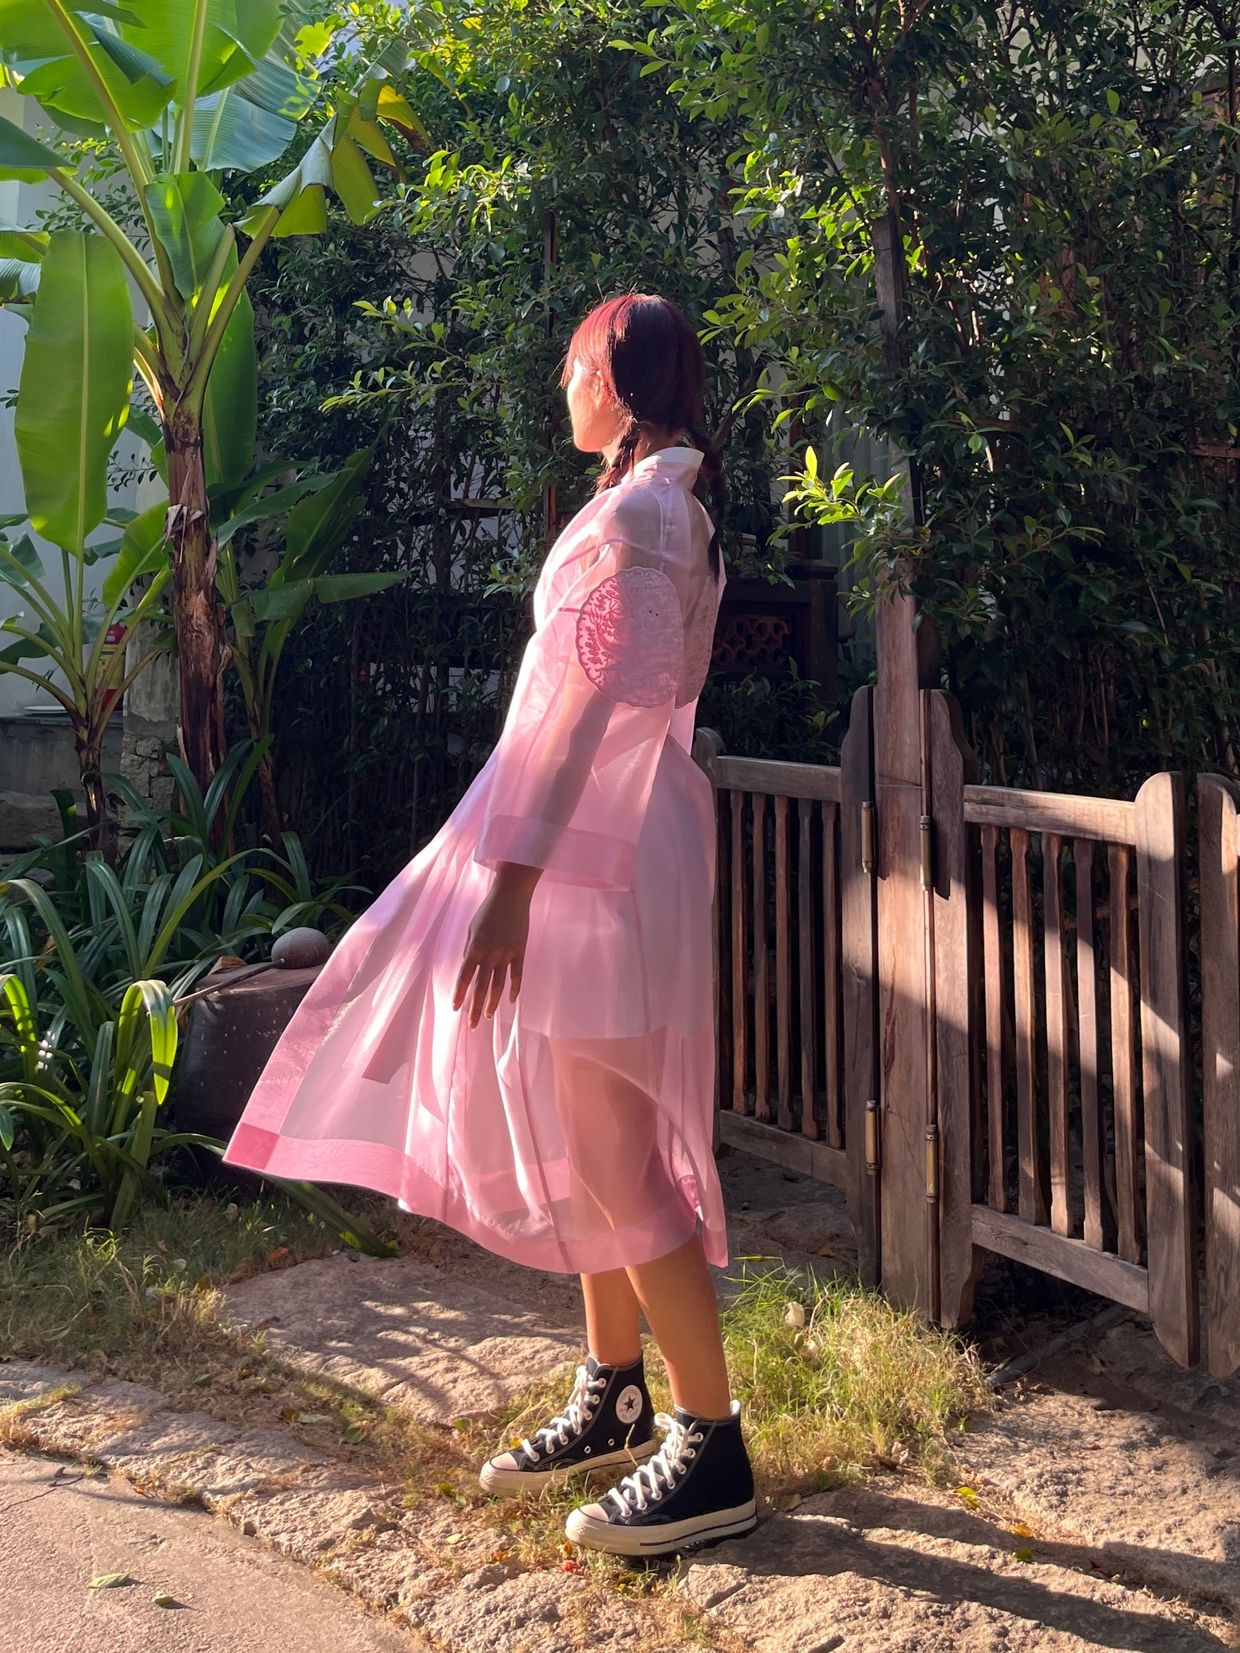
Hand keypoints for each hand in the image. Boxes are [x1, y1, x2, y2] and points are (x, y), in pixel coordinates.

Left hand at [452, 866, 538, 1027]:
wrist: (511, 895)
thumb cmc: (488, 910)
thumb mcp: (472, 928)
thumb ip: (470, 949)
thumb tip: (468, 968)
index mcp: (474, 947)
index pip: (464, 977)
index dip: (459, 994)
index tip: (455, 1009)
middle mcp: (490, 953)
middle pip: (481, 987)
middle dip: (475, 1007)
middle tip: (472, 1025)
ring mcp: (506, 953)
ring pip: (499, 985)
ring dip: (493, 1003)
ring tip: (488, 1017)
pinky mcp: (520, 951)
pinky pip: (517, 974)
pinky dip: (514, 989)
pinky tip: (510, 1001)